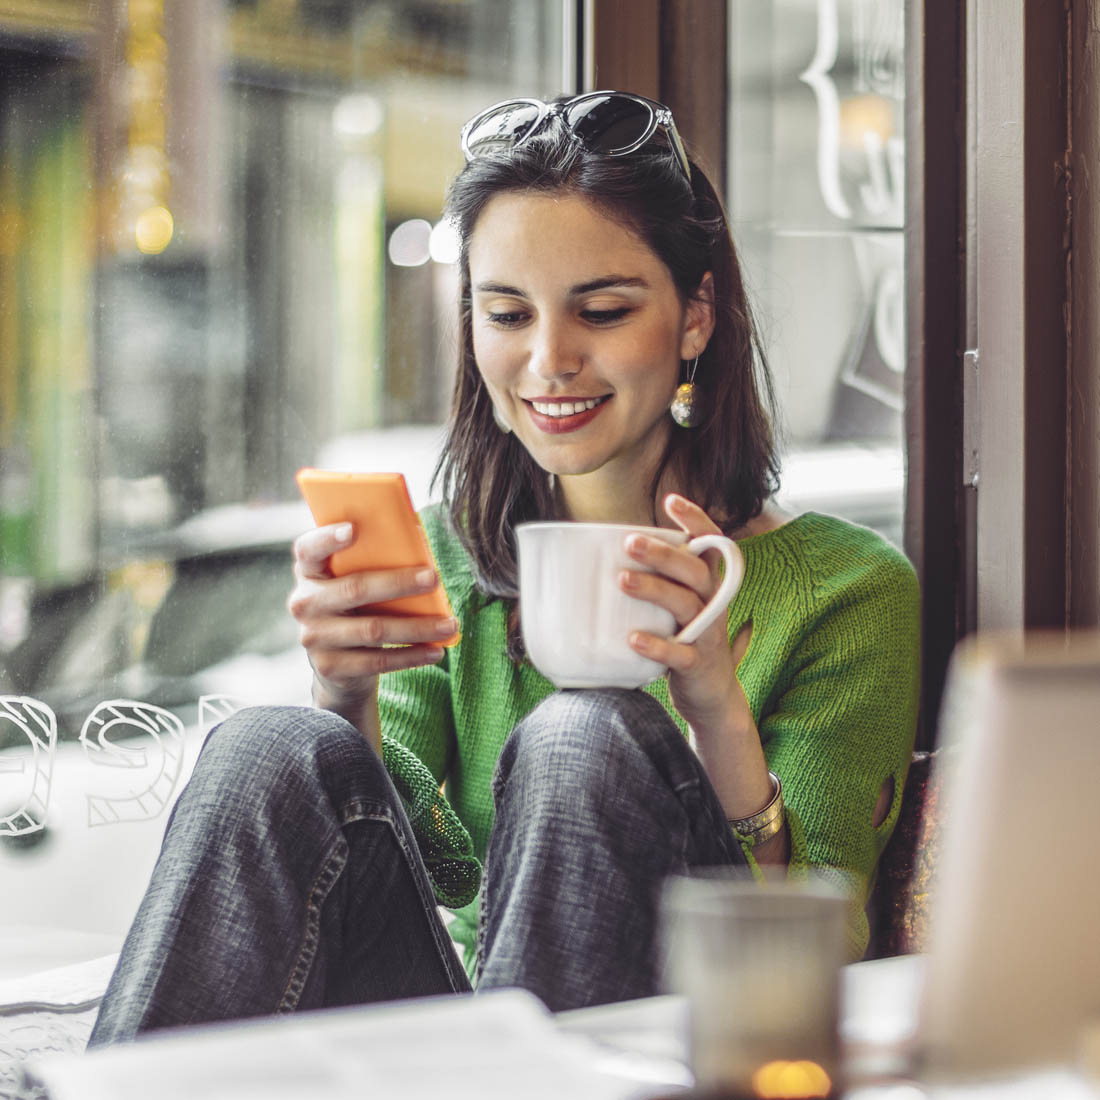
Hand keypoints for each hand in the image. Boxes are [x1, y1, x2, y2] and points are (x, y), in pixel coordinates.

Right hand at [287, 522, 456, 709]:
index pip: (308, 549)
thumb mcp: (355, 580)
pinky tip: (435, 650)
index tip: (353, 529)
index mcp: (309, 571)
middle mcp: (305, 603)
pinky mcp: (330, 666)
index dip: (327, 538)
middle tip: (434, 579)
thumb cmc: (357, 607)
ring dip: (417, 627)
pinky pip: (377, 661)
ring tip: (450, 624)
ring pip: (373, 629)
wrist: (338, 665)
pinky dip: (411, 656)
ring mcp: (314, 637)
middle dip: (399, 583)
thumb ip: (373, 559)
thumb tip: (417, 539)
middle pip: (355, 589)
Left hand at [620, 494, 750, 736]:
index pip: (711, 544)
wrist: (711, 694)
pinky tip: (633, 638)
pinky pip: (680, 654)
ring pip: (686, 605)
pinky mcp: (697, 664)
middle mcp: (713, 604)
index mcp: (708, 585)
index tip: (671, 500)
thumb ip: (659, 579)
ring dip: (654, 590)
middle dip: (664, 553)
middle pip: (695, 571)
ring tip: (622, 580)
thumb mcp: (679, 604)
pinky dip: (657, 646)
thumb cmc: (684, 638)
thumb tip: (605, 554)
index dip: (696, 521)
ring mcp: (707, 634)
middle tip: (629, 542)